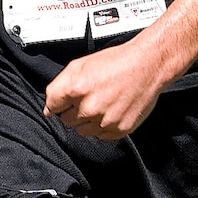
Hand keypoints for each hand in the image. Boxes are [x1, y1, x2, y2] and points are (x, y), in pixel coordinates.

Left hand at [43, 37, 167, 140]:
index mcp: (77, 89)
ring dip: (88, 120)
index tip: (67, 99)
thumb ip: (58, 86)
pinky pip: (101, 136)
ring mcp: (105, 121)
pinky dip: (104, 126)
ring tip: (103, 103)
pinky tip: (112, 110)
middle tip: (91, 96)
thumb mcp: (80, 65)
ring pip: (83, 131)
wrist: (148, 65)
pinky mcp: (119, 130)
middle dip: (74, 110)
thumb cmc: (116, 62)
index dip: (59, 102)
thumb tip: (49, 109)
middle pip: (67, 121)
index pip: (52, 107)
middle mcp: (89, 108)